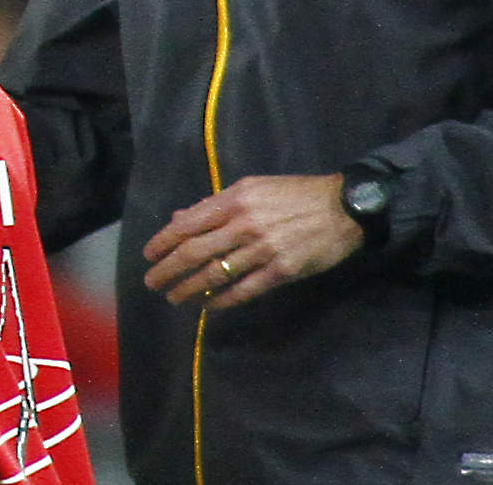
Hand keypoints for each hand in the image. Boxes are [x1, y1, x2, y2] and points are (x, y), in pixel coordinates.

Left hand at [141, 175, 364, 310]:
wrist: (343, 207)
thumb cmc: (293, 194)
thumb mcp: (251, 187)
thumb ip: (215, 204)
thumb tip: (180, 218)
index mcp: (233, 201)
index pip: (187, 224)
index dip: (163, 241)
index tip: (148, 255)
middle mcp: (243, 225)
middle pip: (195, 252)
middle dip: (168, 269)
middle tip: (152, 282)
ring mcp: (263, 250)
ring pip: (216, 274)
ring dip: (190, 288)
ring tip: (174, 297)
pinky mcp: (282, 271)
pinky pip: (245, 290)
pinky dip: (223, 300)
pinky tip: (208, 306)